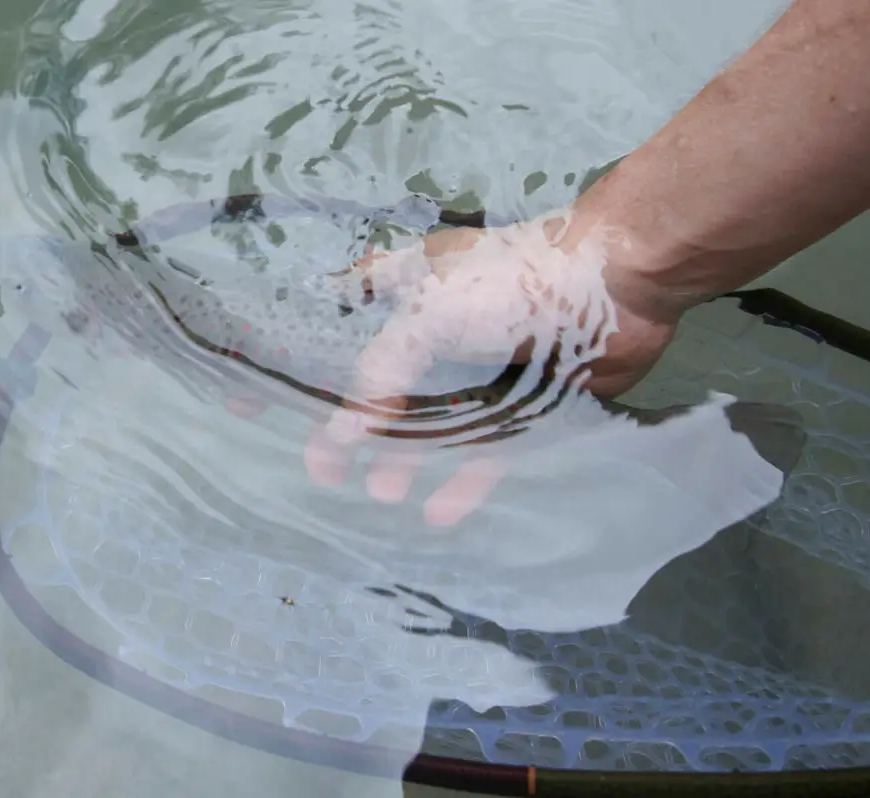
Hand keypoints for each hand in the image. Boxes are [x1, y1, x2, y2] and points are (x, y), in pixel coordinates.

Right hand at [302, 209, 679, 525]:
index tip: (253, 403)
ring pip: (433, 426)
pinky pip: (488, 451)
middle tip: (325, 475)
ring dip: (406, 460)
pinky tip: (438, 513)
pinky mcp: (524, 404)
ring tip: (382, 497)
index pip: (335, 329)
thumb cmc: (509, 286)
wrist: (616, 285)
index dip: (295, 362)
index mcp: (406, 295)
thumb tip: (343, 434)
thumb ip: (381, 374)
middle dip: (353, 432)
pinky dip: (464, 481)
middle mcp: (437, 334)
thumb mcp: (426, 319)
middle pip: (383, 389)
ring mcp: (480, 371)